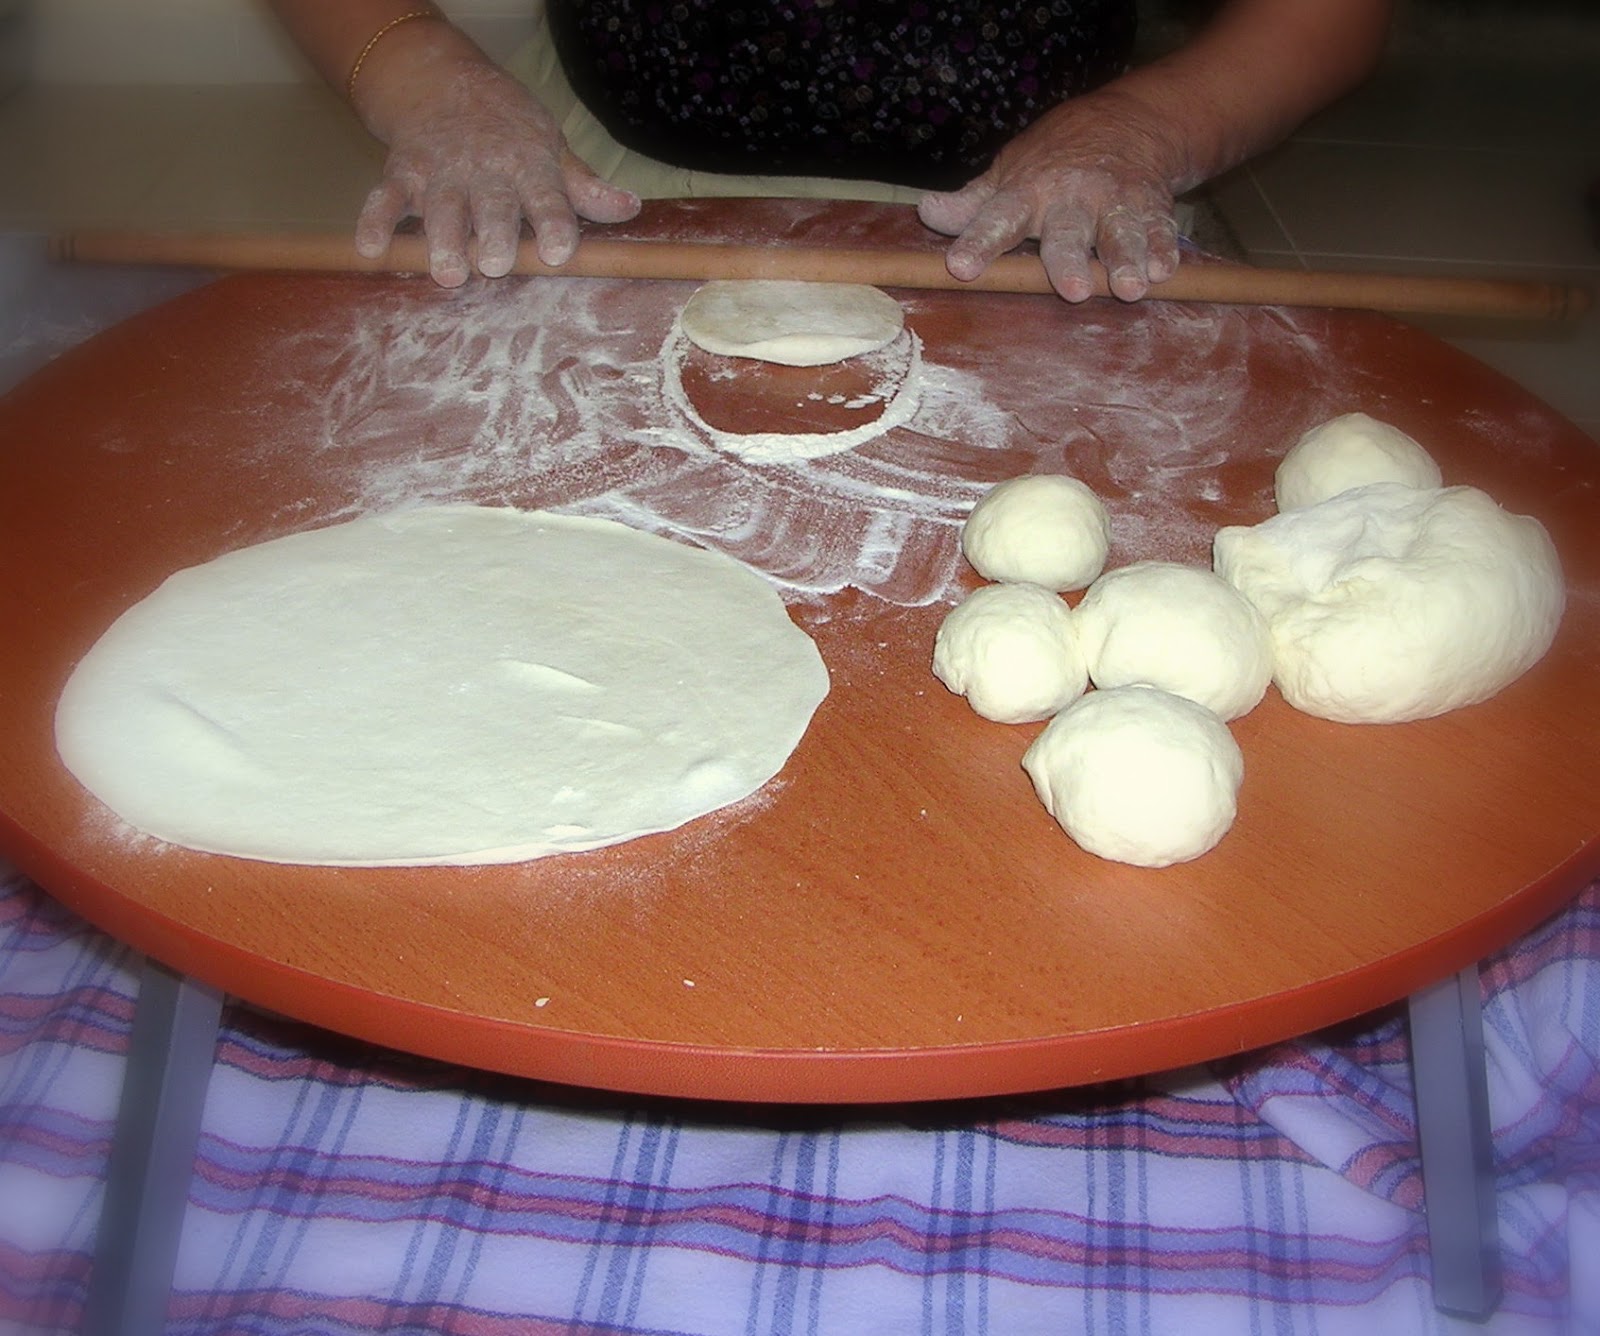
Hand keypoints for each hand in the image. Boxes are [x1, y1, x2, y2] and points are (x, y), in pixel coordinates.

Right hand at [356, 58, 640, 286]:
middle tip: (493, 264)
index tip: (558, 253)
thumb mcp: (552, 150)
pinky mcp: (401, 176)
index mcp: (528, 168)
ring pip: (440, 209)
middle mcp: (484, 173)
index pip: (547, 199)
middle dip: (491, 234)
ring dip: (441, 239)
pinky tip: (371, 250)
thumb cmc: (508, 129)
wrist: (441, 83)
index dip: (554, 224)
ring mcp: (440, 175)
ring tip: (448, 273)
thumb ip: (583, 187)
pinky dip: (375, 222)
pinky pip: (385, 199)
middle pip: (491, 207)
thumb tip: (629, 208)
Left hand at [917, 89, 1186, 302]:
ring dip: (1125, 259)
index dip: (979, 242)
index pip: (998, 219)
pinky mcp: (1152, 208)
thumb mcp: (1010, 175)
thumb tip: (928, 212)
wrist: (1128, 122)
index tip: (961, 267)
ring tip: (1130, 288)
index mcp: (1028, 193)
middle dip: (1070, 259)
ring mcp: (1115, 203)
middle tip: (1074, 289)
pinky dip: (1164, 249)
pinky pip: (1159, 230)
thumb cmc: (1055, 161)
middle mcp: (1071, 199)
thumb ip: (974, 204)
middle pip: (1068, 233)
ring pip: (1120, 234)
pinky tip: (1165, 272)